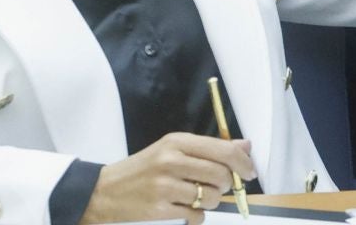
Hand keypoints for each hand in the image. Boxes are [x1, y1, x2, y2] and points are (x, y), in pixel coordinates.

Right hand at [81, 132, 253, 224]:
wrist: (105, 191)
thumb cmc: (144, 168)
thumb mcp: (172, 149)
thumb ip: (209, 148)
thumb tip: (246, 145)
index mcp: (177, 141)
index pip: (223, 150)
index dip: (243, 163)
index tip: (250, 172)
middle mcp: (171, 161)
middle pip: (221, 175)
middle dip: (227, 184)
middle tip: (219, 186)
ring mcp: (164, 186)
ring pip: (210, 197)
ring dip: (211, 200)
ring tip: (196, 196)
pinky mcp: (159, 210)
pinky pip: (196, 215)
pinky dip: (197, 215)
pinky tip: (184, 208)